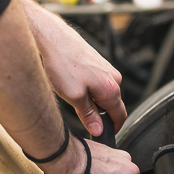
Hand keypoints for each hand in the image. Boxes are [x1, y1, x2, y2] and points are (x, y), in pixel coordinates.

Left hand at [19, 0, 126, 136]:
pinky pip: (98, 82)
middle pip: (112, 105)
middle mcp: (114, 78)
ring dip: (93, 100)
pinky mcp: (98, 62)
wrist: (53, 38)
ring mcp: (107, 68)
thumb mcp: (74, 97)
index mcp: (111, 89)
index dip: (113, 128)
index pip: (120, 116)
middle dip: (100, 114)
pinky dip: (89, 88)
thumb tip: (98, 130)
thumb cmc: (62, 64)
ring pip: (104, 93)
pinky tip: (72, 84)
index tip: (103, 135)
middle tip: (81, 118)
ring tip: (72, 97)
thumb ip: (89, 115)